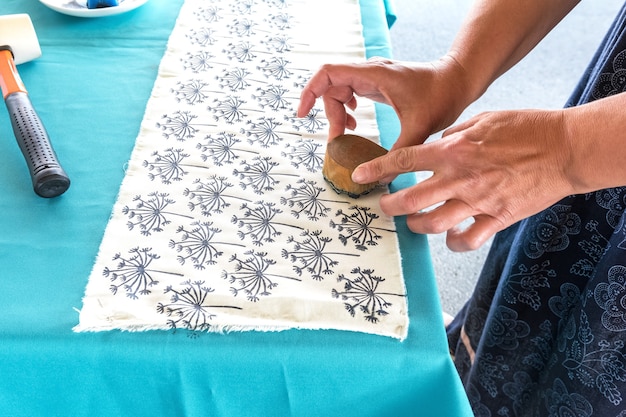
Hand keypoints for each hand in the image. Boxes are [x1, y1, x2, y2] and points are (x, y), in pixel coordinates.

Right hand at [297, 57, 470, 150]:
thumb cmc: (442, 95)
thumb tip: (379, 178)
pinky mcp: (377, 83)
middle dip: (329, 114)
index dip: (309, 92)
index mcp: (374, 74)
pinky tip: (355, 122)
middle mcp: (370, 72)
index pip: (328, 73)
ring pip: (339, 91)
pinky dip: (346, 108)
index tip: (302, 114)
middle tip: (338, 139)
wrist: (458, 80)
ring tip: (346, 133)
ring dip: (337, 113)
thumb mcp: (419, 128)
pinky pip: (350, 92)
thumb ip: (398, 154)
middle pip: (331, 87)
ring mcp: (373, 77)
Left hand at [352, 109, 576, 250]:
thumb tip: (435, 144)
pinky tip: (450, 236)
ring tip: (414, 221)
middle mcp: (461, 178)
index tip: (359, 176)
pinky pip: (466, 240)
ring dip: (416, 226)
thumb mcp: (483, 119)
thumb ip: (454, 135)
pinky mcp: (497, 218)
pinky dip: (452, 242)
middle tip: (384, 205)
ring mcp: (478, 201)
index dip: (376, 170)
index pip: (404, 160)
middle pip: (410, 199)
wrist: (565, 149)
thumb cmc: (526, 128)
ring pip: (432, 224)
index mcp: (454, 150)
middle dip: (389, 206)